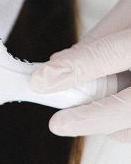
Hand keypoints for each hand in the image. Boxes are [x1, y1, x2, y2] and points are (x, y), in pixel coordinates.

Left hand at [30, 0, 130, 142]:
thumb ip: (101, 38)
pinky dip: (126, 126)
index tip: (41, 81)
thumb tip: (60, 64)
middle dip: (90, 118)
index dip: (75, 69)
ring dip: (110, 124)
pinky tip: (123, 107)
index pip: (110, 54)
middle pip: (127, 107)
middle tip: (59, 122)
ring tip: (99, 106)